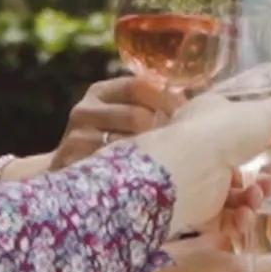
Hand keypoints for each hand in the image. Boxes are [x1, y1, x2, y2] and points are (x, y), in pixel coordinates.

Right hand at [51, 76, 185, 168]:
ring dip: (150, 155)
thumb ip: (150, 110)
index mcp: (101, 92)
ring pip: (127, 142)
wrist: (72, 186)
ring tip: (164, 166)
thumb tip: (198, 106)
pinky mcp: (73, 160)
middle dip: (162, 132)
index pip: (139, 85)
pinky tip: (141, 179)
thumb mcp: (124, 123)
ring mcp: (77, 135)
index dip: (167, 99)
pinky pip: (114, 165)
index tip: (188, 115)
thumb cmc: (110, 151)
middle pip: (137, 115)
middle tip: (180, 147)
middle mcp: (85, 109)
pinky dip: (132, 172)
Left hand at [136, 84, 270, 231]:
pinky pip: (224, 217)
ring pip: (234, 195)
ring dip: (253, 198)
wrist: (189, 170)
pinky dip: (238, 218)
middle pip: (239, 166)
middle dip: (263, 178)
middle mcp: (200, 148)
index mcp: (208, 118)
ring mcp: (199, 180)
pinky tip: (245, 215)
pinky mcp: (197, 209)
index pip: (232, 127)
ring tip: (256, 197)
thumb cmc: (223, 133)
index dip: (256, 139)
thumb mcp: (263, 115)